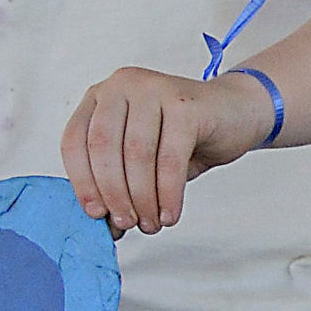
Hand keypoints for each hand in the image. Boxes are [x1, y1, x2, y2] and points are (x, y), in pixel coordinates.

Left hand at [61, 67, 276, 235]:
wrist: (235, 113)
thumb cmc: (182, 137)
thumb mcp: (142, 157)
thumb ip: (120, 182)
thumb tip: (106, 226)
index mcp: (102, 96)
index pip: (75, 141)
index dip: (82, 182)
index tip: (95, 214)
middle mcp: (123, 84)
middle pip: (103, 147)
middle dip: (114, 194)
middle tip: (126, 224)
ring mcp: (155, 89)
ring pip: (137, 155)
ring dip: (142, 199)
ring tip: (151, 223)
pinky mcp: (185, 104)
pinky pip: (170, 159)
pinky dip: (168, 194)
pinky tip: (169, 214)